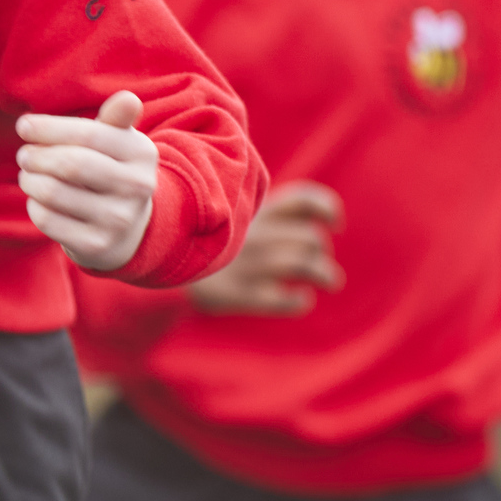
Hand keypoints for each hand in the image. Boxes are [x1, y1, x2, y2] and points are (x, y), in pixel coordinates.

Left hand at [17, 91, 158, 273]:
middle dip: (36, 156)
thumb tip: (127, 99)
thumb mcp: (118, 142)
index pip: (88, 134)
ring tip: (28, 175)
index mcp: (141, 153)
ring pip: (52, 192)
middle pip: (70, 164)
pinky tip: (38, 200)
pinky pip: (47, 219)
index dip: (49, 128)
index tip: (23, 126)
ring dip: (29, 180)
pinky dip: (34, 205)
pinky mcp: (96, 245)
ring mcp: (117, 220)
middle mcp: (136, 187)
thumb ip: (116, 119)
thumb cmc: (111, 170)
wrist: (126, 230)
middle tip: (23, 155)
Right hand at [190, 180, 344, 313]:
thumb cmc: (217, 240)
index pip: (301, 200)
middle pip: (309, 237)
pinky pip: (278, 299)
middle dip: (320, 250)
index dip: (326, 208)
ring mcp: (247, 265)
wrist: (165, 263)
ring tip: (331, 281)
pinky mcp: (238, 294)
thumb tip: (321, 213)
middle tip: (320, 261)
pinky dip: (297, 301)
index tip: (336, 223)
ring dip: (323, 274)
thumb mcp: (239, 214)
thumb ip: (274, 209)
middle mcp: (255, 235)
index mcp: (256, 212)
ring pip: (301, 265)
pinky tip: (302, 300)